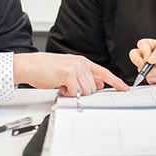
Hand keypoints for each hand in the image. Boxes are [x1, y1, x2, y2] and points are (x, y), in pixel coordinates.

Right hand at [13, 52, 128, 95]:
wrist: (30, 65)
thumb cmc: (46, 69)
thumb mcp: (69, 71)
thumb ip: (84, 76)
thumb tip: (97, 84)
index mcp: (82, 62)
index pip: (104, 72)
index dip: (115, 81)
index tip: (124, 88)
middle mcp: (81, 63)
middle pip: (94, 87)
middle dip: (82, 92)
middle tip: (68, 87)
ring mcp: (76, 68)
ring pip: (86, 91)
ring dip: (74, 93)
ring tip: (63, 85)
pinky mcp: (68, 74)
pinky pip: (75, 92)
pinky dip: (67, 94)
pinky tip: (60, 86)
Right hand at [129, 39, 155, 83]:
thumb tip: (149, 58)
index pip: (142, 44)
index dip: (143, 50)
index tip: (149, 57)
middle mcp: (152, 56)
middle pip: (135, 55)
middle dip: (138, 60)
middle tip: (144, 65)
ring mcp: (152, 68)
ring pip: (141, 69)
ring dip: (153, 71)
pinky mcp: (153, 78)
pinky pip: (147, 78)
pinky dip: (155, 78)